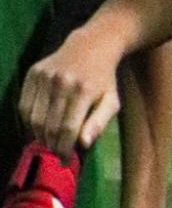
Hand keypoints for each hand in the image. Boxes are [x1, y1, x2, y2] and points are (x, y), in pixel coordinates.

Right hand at [20, 28, 121, 156]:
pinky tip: (39, 126)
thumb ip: (99, 123)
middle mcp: (61, 82)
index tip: (65, 161)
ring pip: (34, 118)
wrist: (91, 46)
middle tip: (57, 154)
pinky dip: (29, 121)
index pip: (68, 129)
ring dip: (39, 136)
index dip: (64, 149)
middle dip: (52, 145)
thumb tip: (83, 144)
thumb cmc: (104, 79)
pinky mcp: (33, 72)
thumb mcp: (111, 101)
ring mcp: (44, 76)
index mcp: (83, 91)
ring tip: (49, 142)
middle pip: (49, 126)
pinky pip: (25, 105)